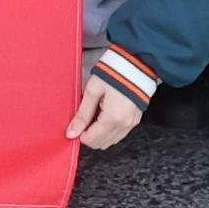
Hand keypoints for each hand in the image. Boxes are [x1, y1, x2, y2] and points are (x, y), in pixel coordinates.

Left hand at [72, 38, 157, 155]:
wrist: (136, 63)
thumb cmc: (114, 73)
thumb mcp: (93, 91)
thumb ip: (82, 115)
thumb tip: (72, 132)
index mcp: (113, 118)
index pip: (92, 140)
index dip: (80, 135)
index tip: (75, 126)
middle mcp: (124, 124)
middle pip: (101, 144)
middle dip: (89, 136)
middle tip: (83, 120)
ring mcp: (131, 123)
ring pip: (111, 141)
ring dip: (100, 134)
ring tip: (94, 115)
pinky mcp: (135, 119)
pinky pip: (120, 133)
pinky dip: (109, 130)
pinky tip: (104, 116)